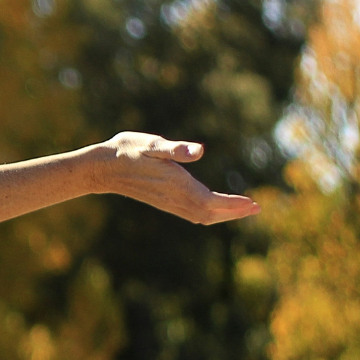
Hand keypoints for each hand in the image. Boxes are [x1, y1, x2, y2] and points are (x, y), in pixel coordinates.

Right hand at [93, 131, 260, 224]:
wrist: (102, 167)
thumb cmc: (127, 151)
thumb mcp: (151, 144)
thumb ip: (175, 149)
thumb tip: (198, 151)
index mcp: (176, 184)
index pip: (211, 201)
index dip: (233, 205)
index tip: (253, 203)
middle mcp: (174, 197)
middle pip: (210, 213)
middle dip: (234, 212)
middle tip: (257, 208)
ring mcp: (168, 202)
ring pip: (202, 216)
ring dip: (223, 215)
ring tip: (242, 209)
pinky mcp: (163, 201)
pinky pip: (192, 213)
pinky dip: (209, 213)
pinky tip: (213, 208)